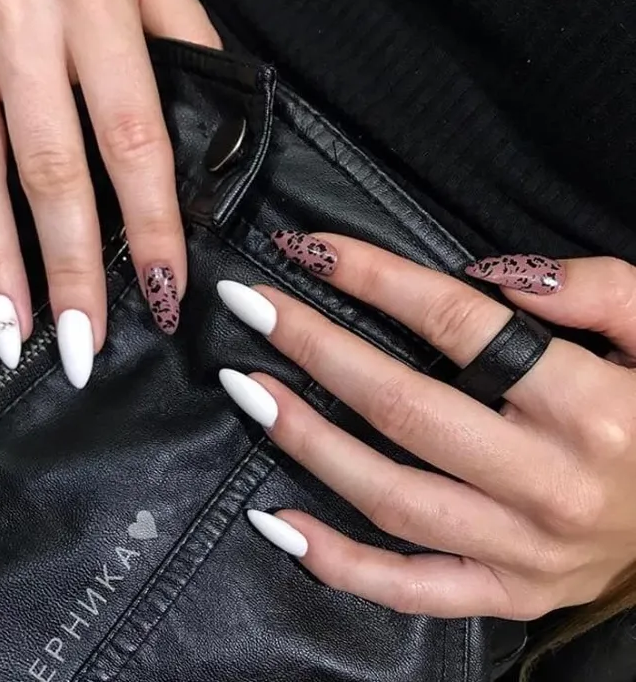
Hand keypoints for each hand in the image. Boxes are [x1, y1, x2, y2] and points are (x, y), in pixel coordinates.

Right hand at [0, 0, 220, 385]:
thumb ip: (186, 46)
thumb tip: (218, 134)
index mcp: (94, 3)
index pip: (132, 139)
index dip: (150, 226)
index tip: (161, 290)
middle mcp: (16, 20)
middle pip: (49, 172)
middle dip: (65, 269)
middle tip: (79, 344)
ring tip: (15, 333)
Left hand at [217, 232, 635, 620]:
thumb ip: (596, 291)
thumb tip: (493, 275)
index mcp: (589, 407)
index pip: (457, 323)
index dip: (374, 278)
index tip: (311, 251)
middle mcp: (550, 483)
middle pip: (403, 407)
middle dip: (315, 348)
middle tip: (253, 308)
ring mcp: (524, 550)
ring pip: (389, 495)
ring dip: (306, 441)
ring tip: (249, 393)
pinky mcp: (508, 593)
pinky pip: (410, 588)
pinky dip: (338, 563)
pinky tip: (279, 524)